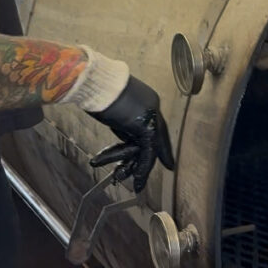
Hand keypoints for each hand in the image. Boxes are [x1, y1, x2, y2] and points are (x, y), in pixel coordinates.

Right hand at [88, 76, 174, 192]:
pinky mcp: (146, 127)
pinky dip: (141, 169)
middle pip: (159, 135)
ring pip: (150, 148)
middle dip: (162, 153)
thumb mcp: (115, 106)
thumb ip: (124, 120)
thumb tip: (123, 130)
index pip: (154, 124)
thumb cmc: (100, 89)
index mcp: (147, 100)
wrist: (98, 82)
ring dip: (140, 168)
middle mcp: (153, 107)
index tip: (158, 150)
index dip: (157, 139)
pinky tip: (138, 181)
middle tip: (170, 165)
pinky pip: (147, 153)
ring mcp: (152, 117)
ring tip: (137, 184)